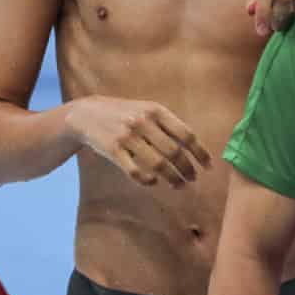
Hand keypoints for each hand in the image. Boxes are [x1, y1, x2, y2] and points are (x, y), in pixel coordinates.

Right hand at [66, 97, 212, 188]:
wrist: (86, 113)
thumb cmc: (123, 114)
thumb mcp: (146, 110)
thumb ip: (167, 124)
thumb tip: (194, 147)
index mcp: (156, 110)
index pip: (186, 134)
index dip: (200, 152)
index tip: (208, 167)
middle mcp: (143, 122)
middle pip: (174, 152)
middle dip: (187, 169)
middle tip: (192, 179)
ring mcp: (127, 136)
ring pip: (158, 165)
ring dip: (172, 178)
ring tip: (179, 185)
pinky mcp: (113, 150)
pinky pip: (135, 172)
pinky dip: (148, 180)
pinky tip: (154, 181)